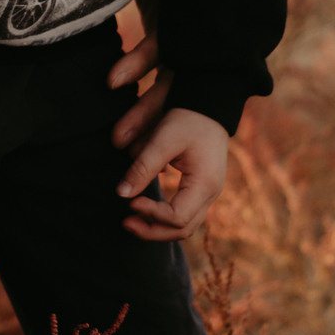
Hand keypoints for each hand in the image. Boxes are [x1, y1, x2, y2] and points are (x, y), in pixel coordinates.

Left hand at [108, 54, 229, 236]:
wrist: (210, 104)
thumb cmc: (187, 118)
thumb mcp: (163, 140)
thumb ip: (143, 167)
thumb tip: (122, 193)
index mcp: (205, 183)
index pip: (176, 217)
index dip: (151, 214)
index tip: (130, 202)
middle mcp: (212, 193)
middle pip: (182, 229)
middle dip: (152, 231)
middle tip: (125, 222)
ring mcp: (210, 193)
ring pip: (185, 226)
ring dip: (157, 228)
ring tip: (131, 220)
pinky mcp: (203, 189)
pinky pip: (186, 215)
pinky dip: (165, 218)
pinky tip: (145, 209)